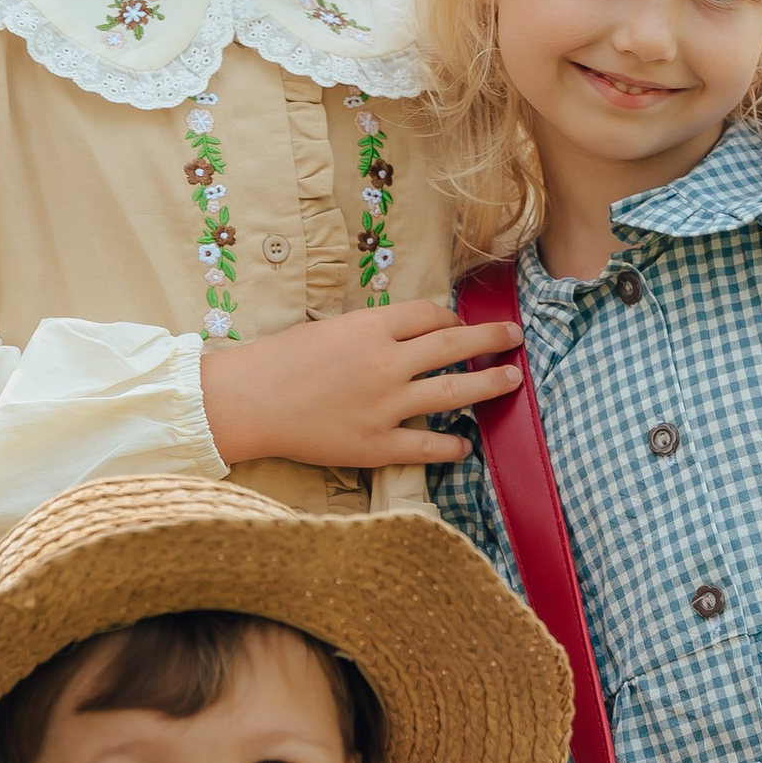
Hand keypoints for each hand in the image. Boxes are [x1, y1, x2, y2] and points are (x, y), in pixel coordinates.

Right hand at [200, 297, 523, 471]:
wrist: (247, 401)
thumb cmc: (279, 360)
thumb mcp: (328, 327)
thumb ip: (370, 330)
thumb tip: (408, 332)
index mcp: (370, 327)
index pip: (430, 315)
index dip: (451, 317)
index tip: (460, 324)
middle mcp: (385, 363)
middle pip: (453, 346)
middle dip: (490, 340)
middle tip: (515, 337)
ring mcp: (385, 406)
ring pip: (452, 393)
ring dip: (488, 385)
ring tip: (512, 380)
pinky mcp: (375, 445)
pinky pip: (426, 447)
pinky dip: (450, 445)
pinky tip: (465, 444)